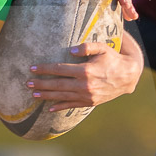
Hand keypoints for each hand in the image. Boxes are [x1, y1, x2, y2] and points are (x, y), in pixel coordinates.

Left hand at [28, 32, 143, 110]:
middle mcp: (84, 85)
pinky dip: (60, 107)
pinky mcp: (90, 102)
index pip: (59, 69)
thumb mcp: (102, 48)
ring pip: (62, 96)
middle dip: (41, 84)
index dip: (45, 69)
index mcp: (85, 70)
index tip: (32, 68)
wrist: (128, 76)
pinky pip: (72, 105)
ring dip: (46, 95)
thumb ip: (86, 47)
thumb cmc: (112, 58)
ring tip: (34, 94)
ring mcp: (87, 95)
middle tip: (27, 83)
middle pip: (57, 84)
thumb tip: (70, 51)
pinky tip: (49, 108)